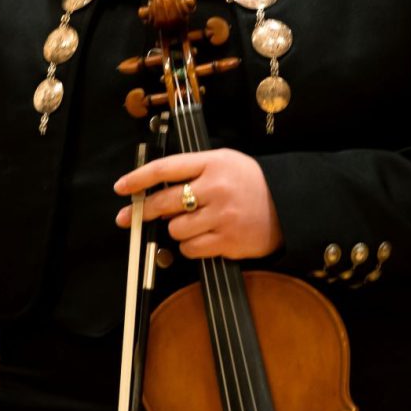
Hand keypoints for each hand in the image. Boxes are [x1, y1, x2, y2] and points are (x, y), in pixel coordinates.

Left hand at [114, 149, 283, 259]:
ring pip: (175, 229)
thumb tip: (157, 192)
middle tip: (128, 217)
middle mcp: (216, 188)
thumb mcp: (225, 162)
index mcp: (212, 163)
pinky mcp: (228, 240)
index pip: (165, 169)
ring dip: (176, 229)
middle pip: (164, 201)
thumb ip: (193, 171)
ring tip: (192, 223)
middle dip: (142, 211)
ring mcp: (222, 216)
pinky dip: (190, 246)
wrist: (288, 204)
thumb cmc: (252, 182)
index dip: (138, 178)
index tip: (121, 187)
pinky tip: (203, 237)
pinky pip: (191, 249)